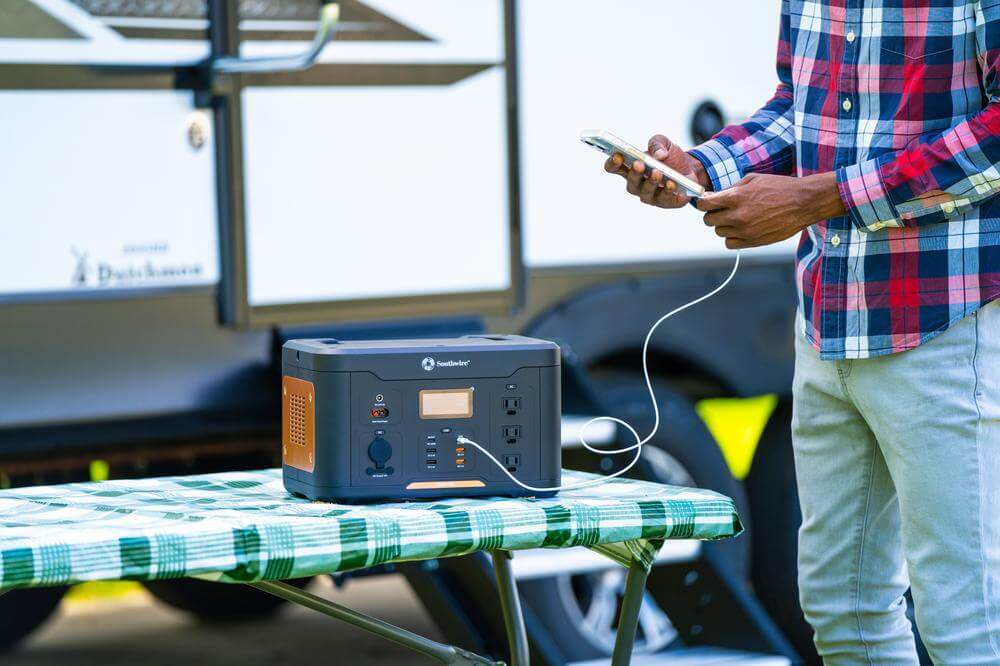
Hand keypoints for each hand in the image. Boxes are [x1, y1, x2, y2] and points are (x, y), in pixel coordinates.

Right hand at [603, 134, 709, 208]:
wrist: (689, 168)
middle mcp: (637, 184)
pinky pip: (666, 199)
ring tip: (657, 172)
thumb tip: (659, 155)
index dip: (612, 163)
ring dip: (651, 182)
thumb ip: (657, 143)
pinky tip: (672, 184)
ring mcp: (650, 195)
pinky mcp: (666, 202)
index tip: (617, 155)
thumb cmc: (669, 156)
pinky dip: (669, 191)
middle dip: (634, 173)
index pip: (614, 168)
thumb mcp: (663, 143)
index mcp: (630, 168)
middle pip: (631, 182)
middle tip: (639, 163)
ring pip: (646, 192)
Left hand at [695, 172, 845, 248]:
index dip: (702, 202)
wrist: (804, 202)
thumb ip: (730, 189)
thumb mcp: (753, 179)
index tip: (706, 202)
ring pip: (719, 232)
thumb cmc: (779, 187)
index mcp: (736, 197)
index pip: (704, 204)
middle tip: (722, 210)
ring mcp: (745, 230)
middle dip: (712, 214)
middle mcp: (738, 215)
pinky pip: (729, 244)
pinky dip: (732, 237)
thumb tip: (712, 196)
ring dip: (724, 225)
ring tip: (737, 217)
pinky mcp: (753, 242)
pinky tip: (741, 229)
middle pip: (708, 220)